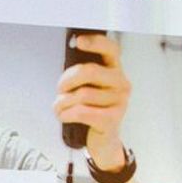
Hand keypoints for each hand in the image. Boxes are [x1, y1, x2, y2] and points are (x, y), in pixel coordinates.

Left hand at [55, 32, 132, 168]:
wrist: (103, 141)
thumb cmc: (92, 109)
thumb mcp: (90, 87)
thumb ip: (83, 73)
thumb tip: (67, 62)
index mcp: (115, 71)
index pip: (111, 49)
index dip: (95, 42)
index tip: (78, 41)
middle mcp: (122, 84)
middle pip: (90, 71)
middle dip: (67, 79)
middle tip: (60, 88)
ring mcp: (120, 102)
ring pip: (82, 94)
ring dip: (62, 101)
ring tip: (59, 107)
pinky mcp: (112, 119)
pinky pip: (81, 112)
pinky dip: (66, 114)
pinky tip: (63, 116)